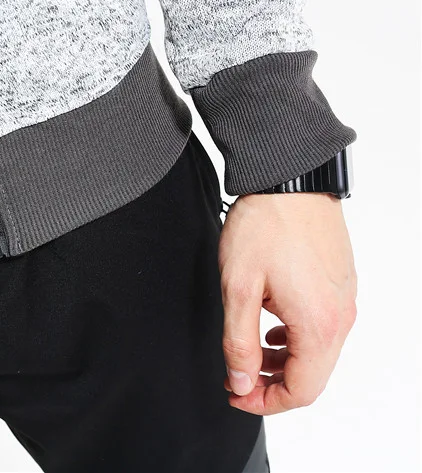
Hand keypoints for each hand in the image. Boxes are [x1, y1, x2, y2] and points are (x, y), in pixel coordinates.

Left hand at [218, 192, 356, 414]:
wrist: (289, 179)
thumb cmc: (264, 226)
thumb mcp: (238, 288)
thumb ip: (239, 341)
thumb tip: (242, 381)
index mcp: (318, 325)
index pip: (302, 390)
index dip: (265, 403)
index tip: (236, 395)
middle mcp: (340, 317)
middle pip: (312, 375)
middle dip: (272, 385)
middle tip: (236, 377)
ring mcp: (344, 300)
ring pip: (318, 352)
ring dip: (283, 361)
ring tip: (248, 353)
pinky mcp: (340, 284)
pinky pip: (323, 327)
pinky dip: (296, 338)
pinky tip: (270, 326)